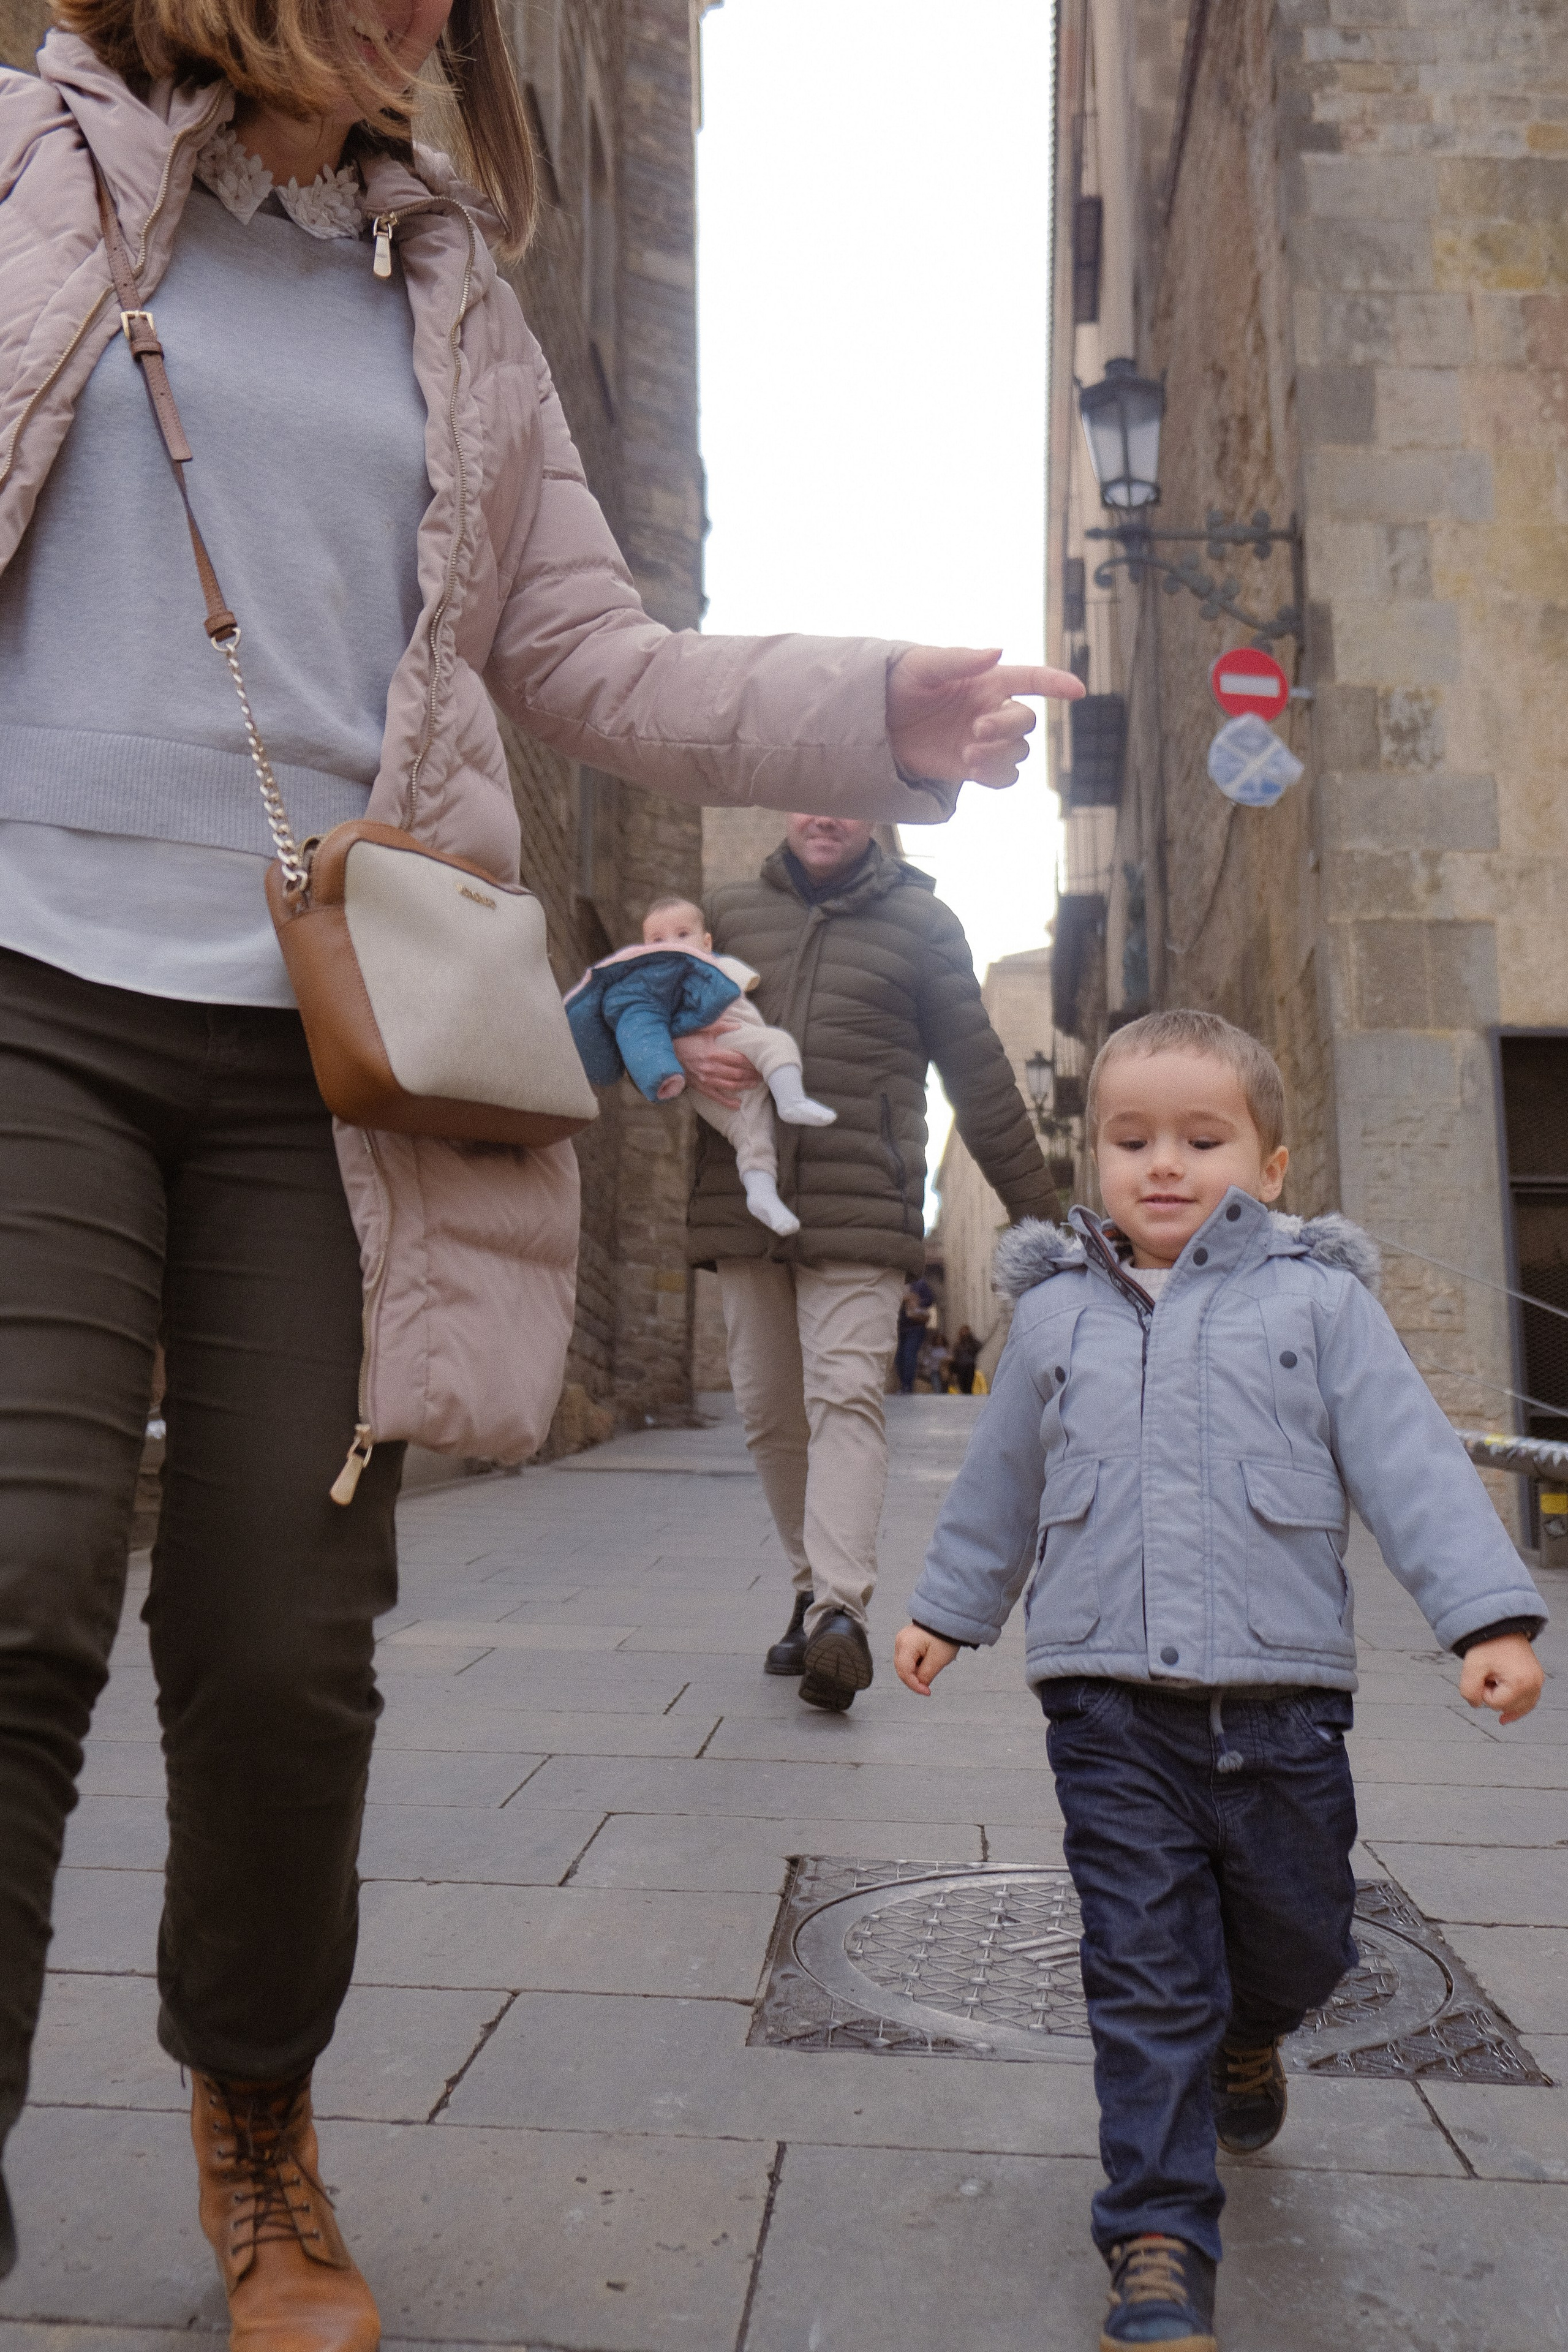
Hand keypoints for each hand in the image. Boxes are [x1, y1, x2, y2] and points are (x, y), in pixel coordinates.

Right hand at [674, 1028, 763, 1108]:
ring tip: (755, 1084)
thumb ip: (722, 1027)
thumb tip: (739, 1026)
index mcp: (714, 1053)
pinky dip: (728, 1103)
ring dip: (745, 1086)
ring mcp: (706, 1080)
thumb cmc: (686, 1039)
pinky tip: (738, 1105)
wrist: (667, 1053)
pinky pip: (716, 1098)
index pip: (739, 1060)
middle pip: (738, 1074)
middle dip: (752, 1075)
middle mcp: (711, 1069)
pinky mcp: (700, 1088)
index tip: (760, 1062)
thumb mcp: (704, 1029)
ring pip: (731, 1086)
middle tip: (762, 1074)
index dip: (751, 1063)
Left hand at [887, 645, 1084, 788]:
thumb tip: (998, 651)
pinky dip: (996, 776)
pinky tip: (975, 771)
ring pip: (1017, 751)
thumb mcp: (923, 665)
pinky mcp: (970, 767)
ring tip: (967, 755)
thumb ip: (960, 660)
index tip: (1078, 691)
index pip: (1032, 678)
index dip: (1057, 683)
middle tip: (976, 731)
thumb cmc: (896, 684)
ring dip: (1000, 755)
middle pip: (1025, 721)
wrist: (874, 723)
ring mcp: (983, 741)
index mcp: (987, 681)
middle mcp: (991, 710)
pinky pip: (1003, 776)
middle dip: (1006, 727)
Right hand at [895, 1623, 960, 1696]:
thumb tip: (920, 1684)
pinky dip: (916, 1665)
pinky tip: (927, 1663)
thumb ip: (926, 1674)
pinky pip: (908, 1658)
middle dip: (914, 1680)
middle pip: (902, 1669)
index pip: (904, 1671)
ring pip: (904, 1664)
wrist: (949, 1619)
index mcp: (906, 1645)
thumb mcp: (938, 1659)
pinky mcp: (907, 1640)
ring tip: (930, 1670)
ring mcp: (903, 1640)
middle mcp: (900, 1641)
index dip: (914, 1685)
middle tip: (927, 1687)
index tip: (926, 1692)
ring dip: (915, 1672)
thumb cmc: (944, 1635)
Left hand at [1459, 1633, 1543, 1725]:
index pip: (1494, 1704)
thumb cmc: (1488, 1644)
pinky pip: (1528, 1703)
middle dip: (1494, 1694)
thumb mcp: (1471, 1667)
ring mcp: (1538, 1683)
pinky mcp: (1537, 1680)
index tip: (1484, 1673)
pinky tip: (1506, 1717)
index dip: (1483, 1690)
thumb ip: (1469, 1691)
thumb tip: (1476, 1705)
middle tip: (1491, 1672)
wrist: (1501, 1626)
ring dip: (1503, 1696)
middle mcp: (1534, 1685)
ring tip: (1498, 1676)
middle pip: (1506, 1707)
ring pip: (1517, 1708)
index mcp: (1520, 1683)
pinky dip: (1516, 1706)